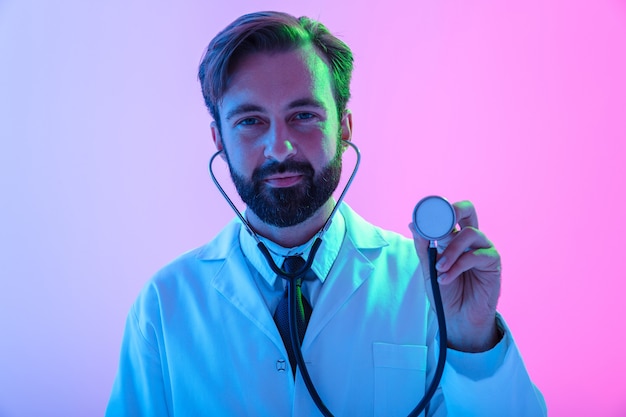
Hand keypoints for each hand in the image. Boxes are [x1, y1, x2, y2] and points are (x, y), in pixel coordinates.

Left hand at [409, 200, 501, 351]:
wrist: (456, 319)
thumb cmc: (444, 293)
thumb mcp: (428, 269)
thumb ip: (423, 247)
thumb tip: (413, 224)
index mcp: (452, 237)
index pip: (450, 214)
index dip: (438, 210)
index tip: (422, 218)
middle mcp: (469, 240)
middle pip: (468, 210)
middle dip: (455, 211)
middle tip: (441, 225)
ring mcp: (482, 249)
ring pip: (470, 233)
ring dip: (451, 251)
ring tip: (439, 268)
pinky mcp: (493, 263)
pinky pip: (476, 255)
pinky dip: (458, 266)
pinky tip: (446, 278)